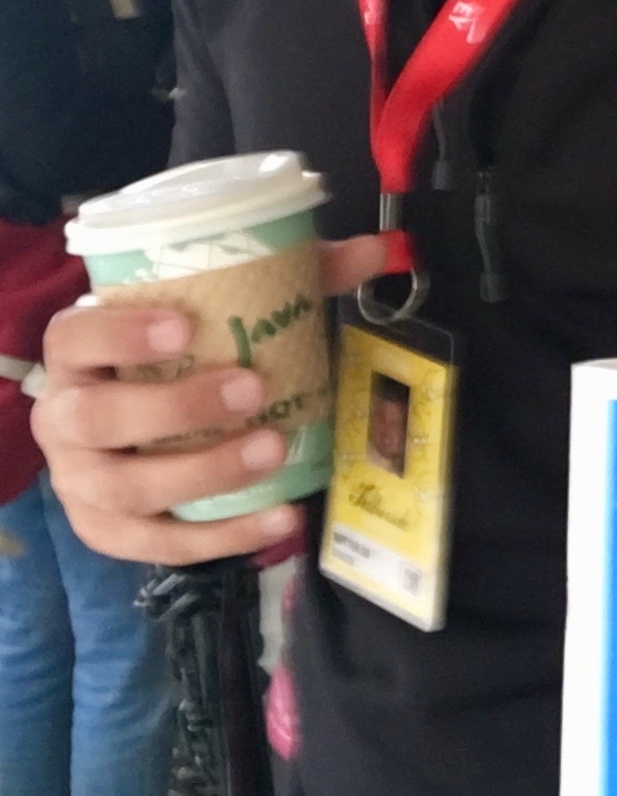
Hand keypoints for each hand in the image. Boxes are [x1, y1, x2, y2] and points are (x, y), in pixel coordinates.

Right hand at [32, 235, 389, 565]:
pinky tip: (281, 518)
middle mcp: (63, 419)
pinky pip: (163, 544)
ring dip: (205, 473)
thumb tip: (375, 251)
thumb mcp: (214, 308)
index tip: (185, 325)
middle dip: (177, 408)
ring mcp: (81, 483)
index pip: (75, 337)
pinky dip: (225, 536)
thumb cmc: (173, 355)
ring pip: (128, 489)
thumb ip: (289, 275)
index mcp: (76, 352)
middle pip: (99, 419)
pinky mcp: (110, 533)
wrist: (126, 425)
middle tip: (252, 389)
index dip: (121, 334)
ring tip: (274, 450)